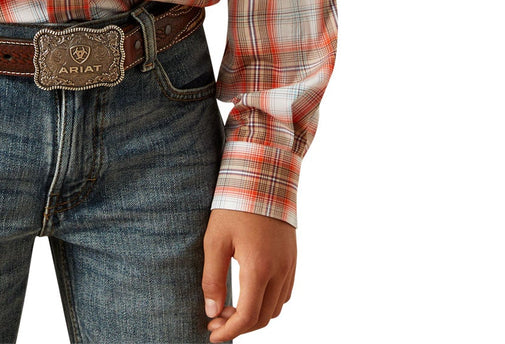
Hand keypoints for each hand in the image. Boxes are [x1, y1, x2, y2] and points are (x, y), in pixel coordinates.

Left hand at [201, 209, 295, 338]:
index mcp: (259, 268)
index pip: (247, 316)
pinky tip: (249, 294)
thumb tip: (212, 311)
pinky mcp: (292, 259)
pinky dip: (267, 302)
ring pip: (275, 308)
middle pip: (263, 317)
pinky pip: (284, 293)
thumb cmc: (235, 205)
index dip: (229, 331)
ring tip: (230, 308)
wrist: (263, 177)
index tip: (212, 335)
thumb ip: (213, 278)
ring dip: (254, 316)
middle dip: (239, 325)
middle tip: (215, 320)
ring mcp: (289, 265)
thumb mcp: (215, 240)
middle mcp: (279, 271)